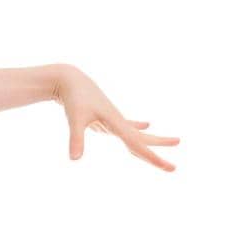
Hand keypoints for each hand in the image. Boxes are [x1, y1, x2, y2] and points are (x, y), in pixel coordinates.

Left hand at [52, 65, 179, 171]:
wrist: (72, 80)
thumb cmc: (74, 99)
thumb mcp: (75, 119)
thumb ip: (76, 139)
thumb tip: (74, 160)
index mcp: (117, 123)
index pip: (138, 146)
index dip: (153, 158)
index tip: (170, 168)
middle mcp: (120, 122)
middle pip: (143, 141)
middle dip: (159, 152)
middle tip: (174, 168)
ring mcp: (115, 119)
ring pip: (138, 134)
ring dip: (154, 139)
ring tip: (177, 140)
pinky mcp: (107, 116)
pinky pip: (128, 124)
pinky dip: (138, 126)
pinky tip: (147, 125)